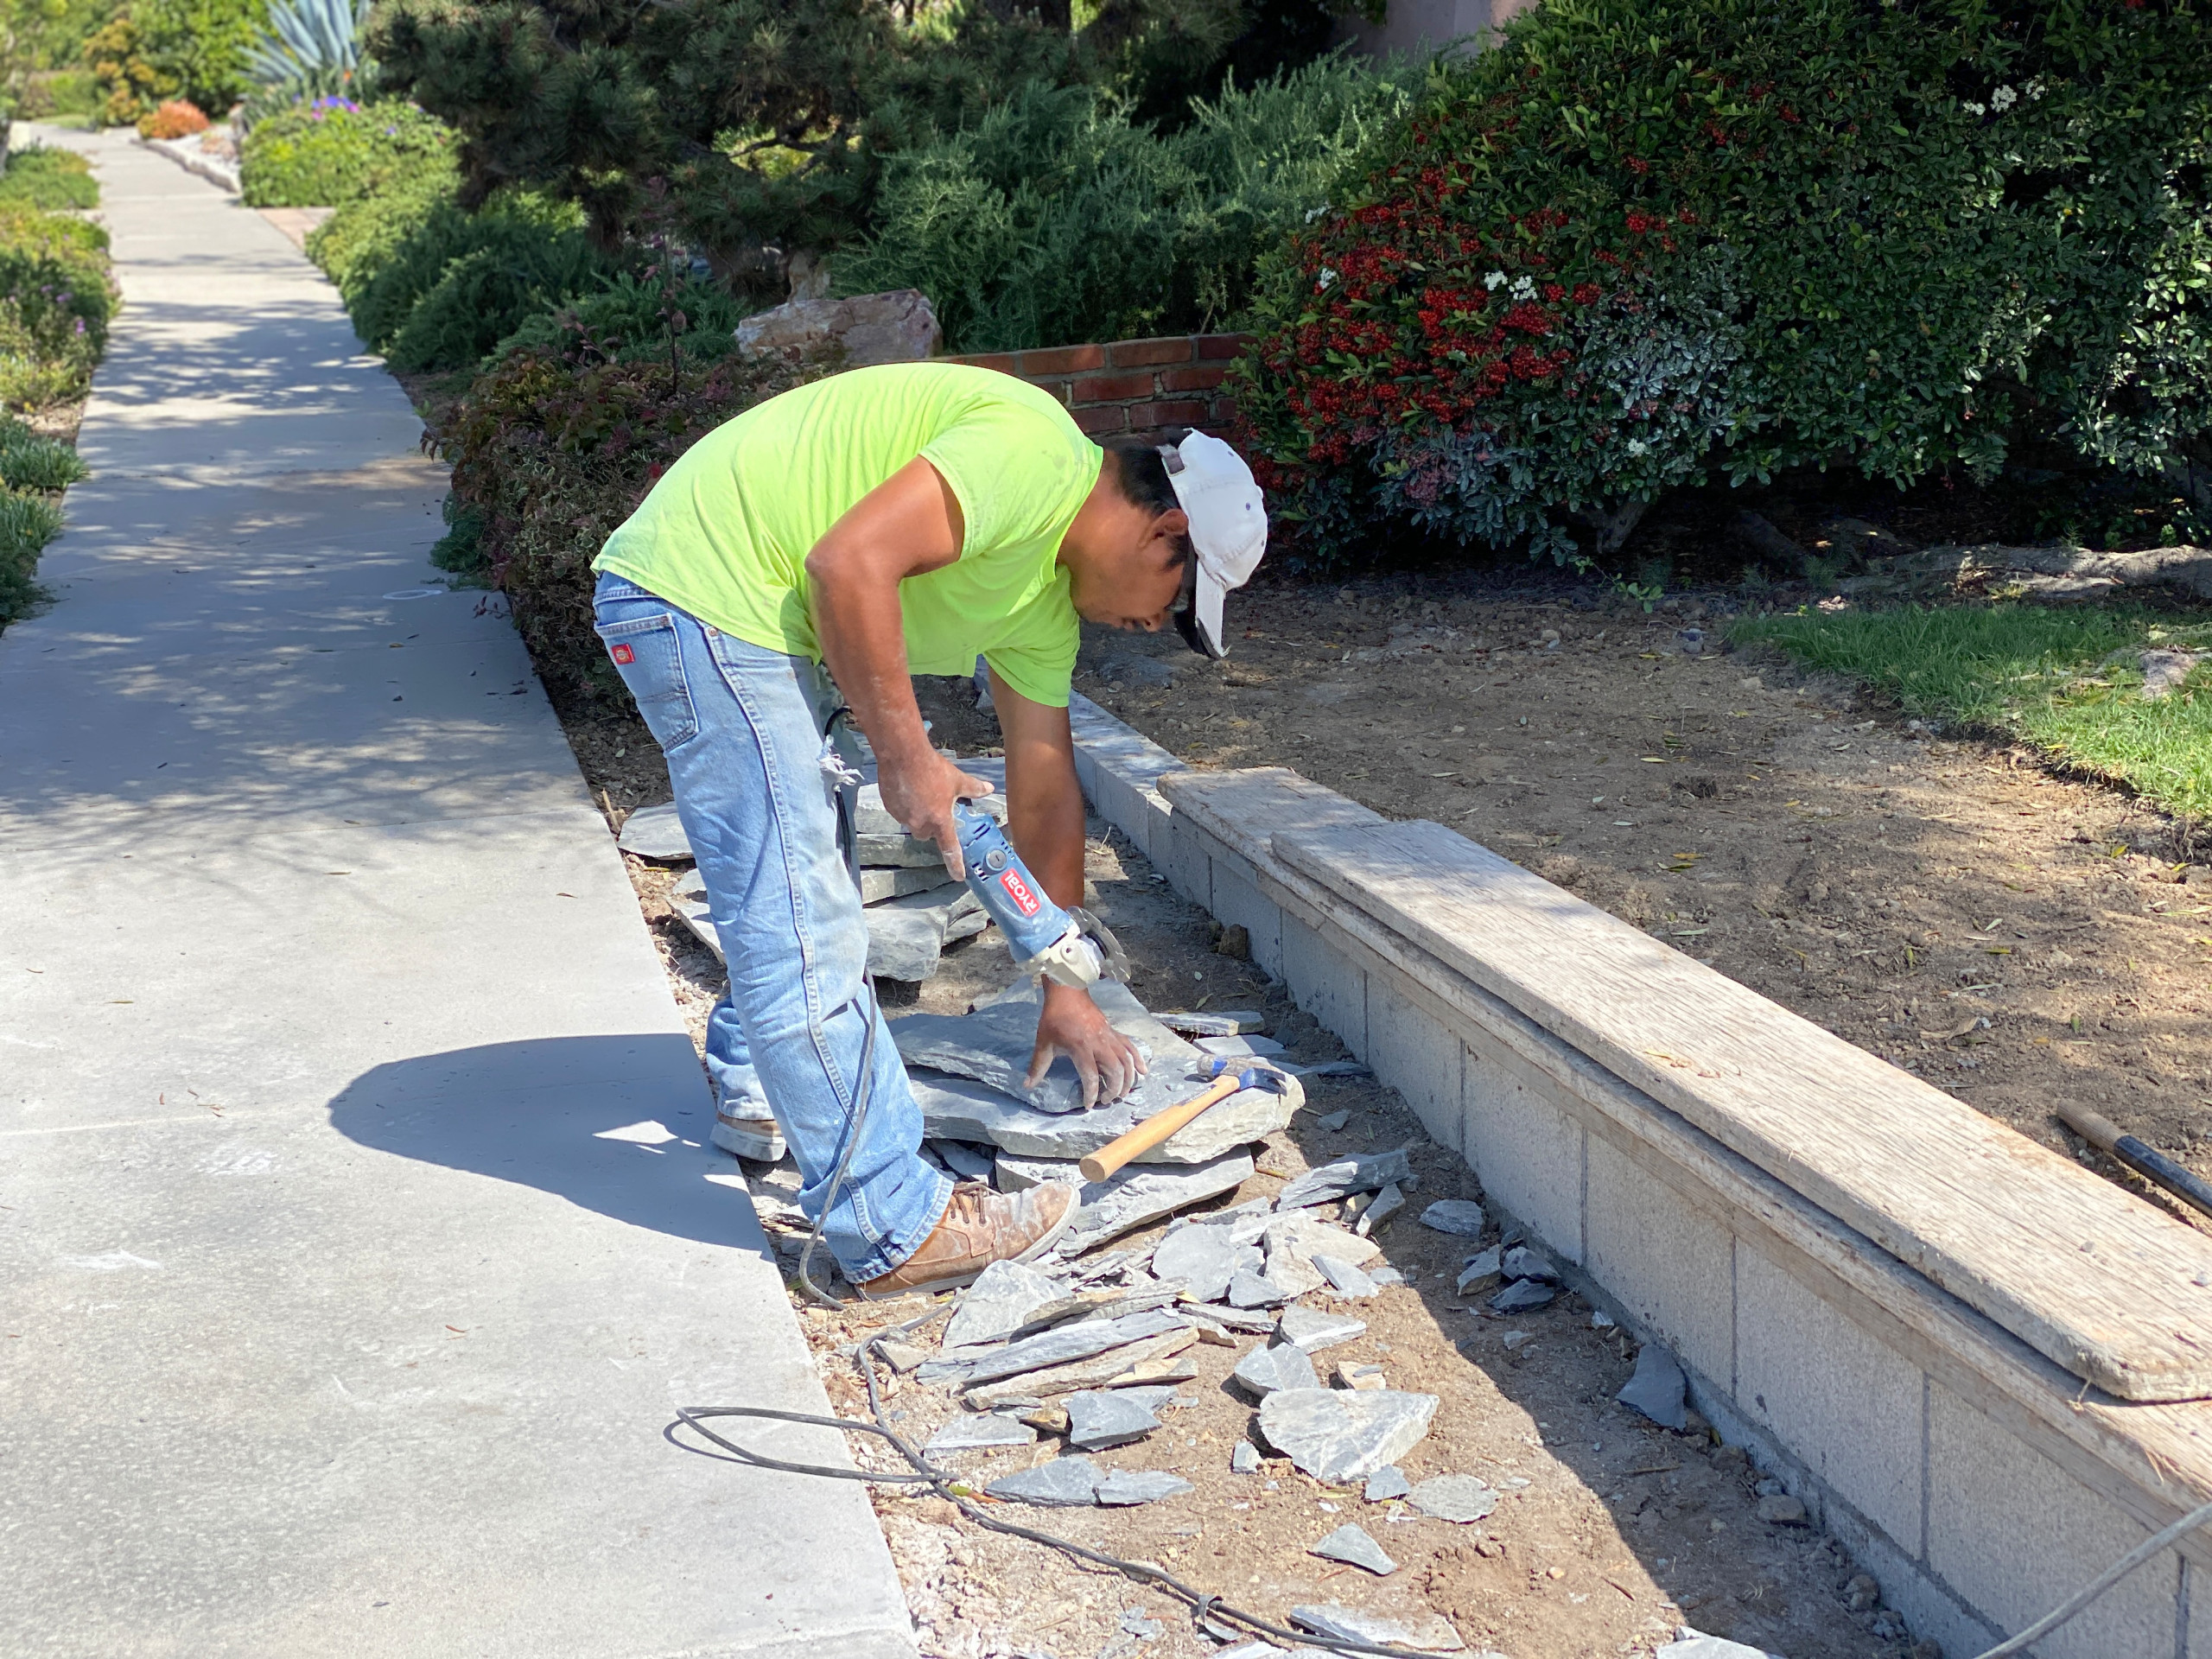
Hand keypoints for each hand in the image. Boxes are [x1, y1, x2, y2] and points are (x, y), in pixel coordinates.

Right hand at [878, 750, 994, 880]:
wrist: (902, 755)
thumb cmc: (932, 768)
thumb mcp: (957, 779)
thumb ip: (973, 788)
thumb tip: (989, 790)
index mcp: (940, 821)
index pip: (949, 849)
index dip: (955, 865)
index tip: (958, 876)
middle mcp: (920, 824)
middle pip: (927, 835)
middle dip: (931, 826)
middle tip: (935, 808)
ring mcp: (903, 817)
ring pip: (912, 823)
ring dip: (917, 815)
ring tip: (920, 793)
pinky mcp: (890, 808)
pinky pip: (900, 812)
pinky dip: (904, 805)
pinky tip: (908, 789)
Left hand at [1027, 981, 1147, 1108]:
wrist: (1068, 992)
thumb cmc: (1054, 1017)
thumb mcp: (1043, 1042)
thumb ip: (1038, 1066)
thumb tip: (1027, 1086)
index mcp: (1081, 1047)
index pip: (1091, 1076)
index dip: (1091, 1093)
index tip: (1089, 1105)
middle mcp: (1099, 1044)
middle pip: (1115, 1071)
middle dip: (1114, 1089)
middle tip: (1106, 1100)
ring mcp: (1109, 1037)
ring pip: (1126, 1061)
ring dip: (1128, 1079)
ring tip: (1123, 1093)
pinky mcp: (1114, 1032)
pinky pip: (1130, 1047)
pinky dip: (1138, 1059)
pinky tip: (1144, 1071)